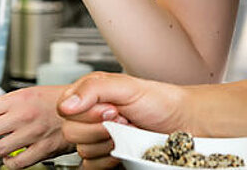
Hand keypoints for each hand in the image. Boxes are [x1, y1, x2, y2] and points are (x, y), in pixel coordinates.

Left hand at [0, 86, 118, 168]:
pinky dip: (10, 163)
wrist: (87, 108)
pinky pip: (16, 163)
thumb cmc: (60, 99)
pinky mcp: (41, 149)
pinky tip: (11, 158)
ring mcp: (31, 134)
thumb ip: (11, 103)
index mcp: (18, 99)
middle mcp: (21, 116)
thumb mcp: (32, 92)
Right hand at [58, 73, 188, 169]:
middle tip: (122, 120)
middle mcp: (90, 116)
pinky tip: (123, 148)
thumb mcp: (126, 85)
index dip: (88, 113)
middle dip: (101, 128)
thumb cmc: (158, 100)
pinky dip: (108, 160)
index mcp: (90, 95)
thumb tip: (66, 104)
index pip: (65, 108)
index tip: (111, 109)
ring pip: (82, 150)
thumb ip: (93, 89)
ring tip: (128, 131)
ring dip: (108, 143)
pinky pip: (90, 166)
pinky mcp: (104, 158)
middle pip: (71, 131)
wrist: (181, 123)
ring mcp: (97, 139)